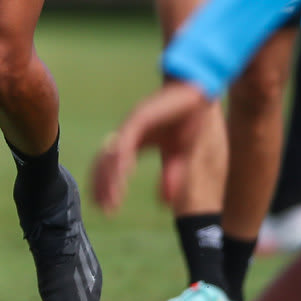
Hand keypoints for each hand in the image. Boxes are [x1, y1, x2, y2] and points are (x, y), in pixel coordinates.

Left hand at [90, 78, 212, 214]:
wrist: (197, 92)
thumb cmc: (188, 120)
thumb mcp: (180, 155)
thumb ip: (170, 176)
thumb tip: (163, 203)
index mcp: (133, 143)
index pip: (111, 167)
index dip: (106, 187)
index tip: (106, 209)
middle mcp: (126, 134)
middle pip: (105, 162)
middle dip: (102, 186)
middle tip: (103, 209)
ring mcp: (131, 125)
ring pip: (113, 154)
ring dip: (111, 177)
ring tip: (112, 198)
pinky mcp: (141, 117)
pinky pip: (127, 140)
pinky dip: (122, 157)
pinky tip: (123, 172)